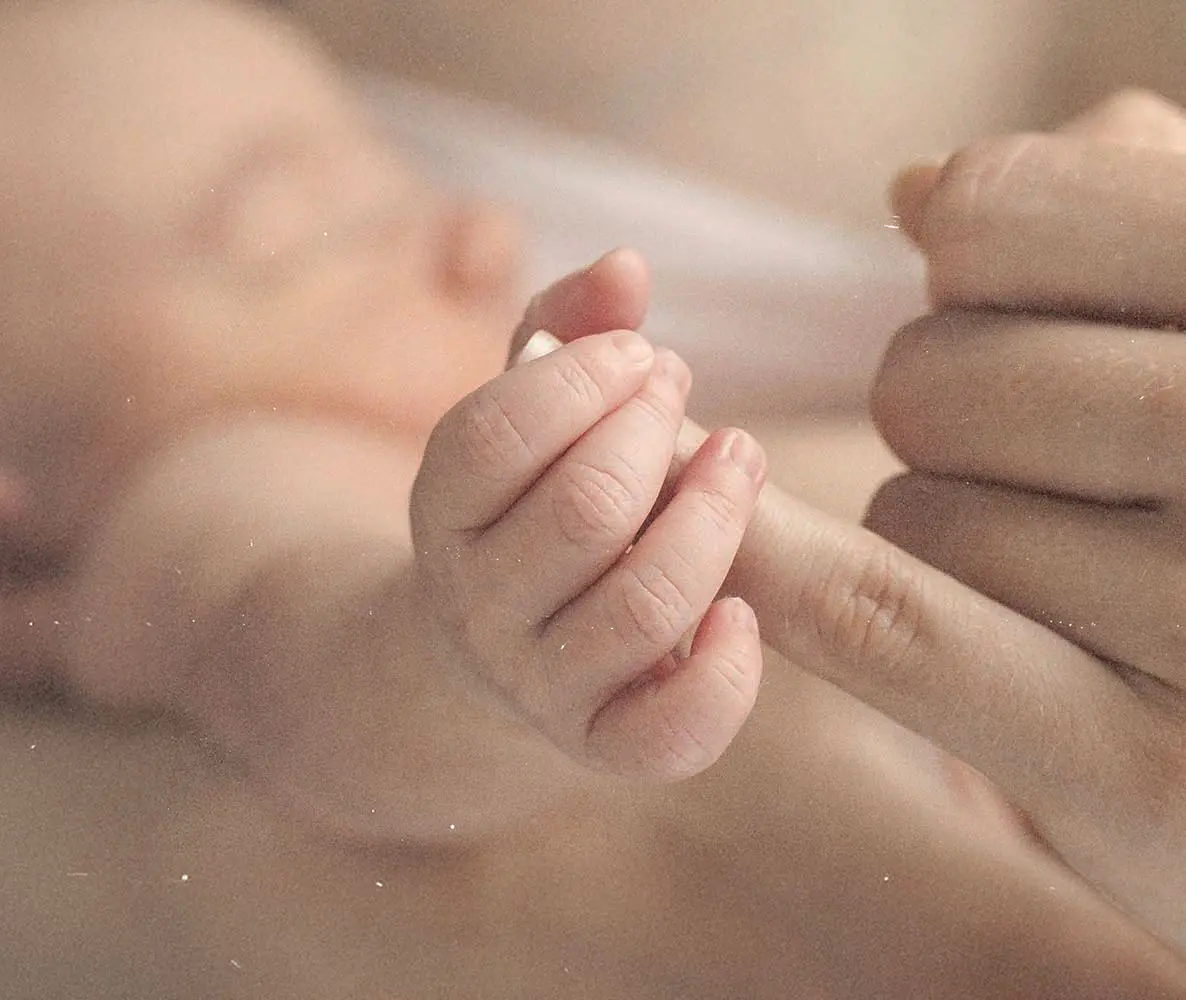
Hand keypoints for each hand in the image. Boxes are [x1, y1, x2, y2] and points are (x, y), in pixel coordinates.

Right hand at [411, 250, 767, 780]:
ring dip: (713, 522)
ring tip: (741, 458)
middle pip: (586, 513)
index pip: (494, 438)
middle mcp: (476, 605)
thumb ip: (564, 330)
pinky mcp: (601, 743)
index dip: (582, 380)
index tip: (642, 352)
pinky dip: (722, 675)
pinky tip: (744, 612)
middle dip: (655, 436)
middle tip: (685, 393)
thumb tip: (627, 265)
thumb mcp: (523, 413)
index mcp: (441, 510)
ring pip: (642, 607)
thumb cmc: (528, 501)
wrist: (491, 648)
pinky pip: (666, 733)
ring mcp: (537, 683)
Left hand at [847, 91, 1185, 999]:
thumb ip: (1166, 212)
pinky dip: (781, 581)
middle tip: (1080, 499)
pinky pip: (880, 625)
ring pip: (913, 514)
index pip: (998, 214)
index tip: (1007, 330)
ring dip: (961, 554)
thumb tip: (922, 193)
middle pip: (934, 372)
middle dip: (959, 431)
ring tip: (1107, 603)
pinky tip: (727, 555)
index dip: (965, 280)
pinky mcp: (1163, 777)